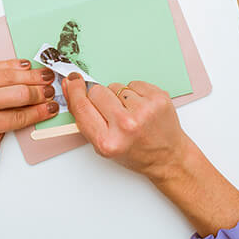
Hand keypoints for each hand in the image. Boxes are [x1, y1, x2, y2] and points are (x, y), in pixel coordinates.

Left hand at [0, 59, 57, 167]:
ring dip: (32, 76)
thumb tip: (3, 137)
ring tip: (47, 76)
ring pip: (11, 76)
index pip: (19, 117)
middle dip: (41, 93)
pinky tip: (25, 65)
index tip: (51, 109)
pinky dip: (13, 65)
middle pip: (21, 94)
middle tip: (53, 92)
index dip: (39, 113)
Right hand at [63, 74, 185, 181]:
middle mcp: (126, 125)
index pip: (81, 106)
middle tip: (112, 113)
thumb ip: (85, 118)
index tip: (72, 81)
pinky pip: (133, 83)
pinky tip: (141, 108)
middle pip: (97, 91)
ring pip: (115, 86)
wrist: (168, 157)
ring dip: (119, 97)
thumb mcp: (103, 145)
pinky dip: (135, 93)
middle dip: (100, 98)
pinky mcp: (158, 98)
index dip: (74, 91)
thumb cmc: (136, 153)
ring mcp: (144, 110)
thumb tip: (71, 86)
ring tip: (130, 114)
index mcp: (107, 141)